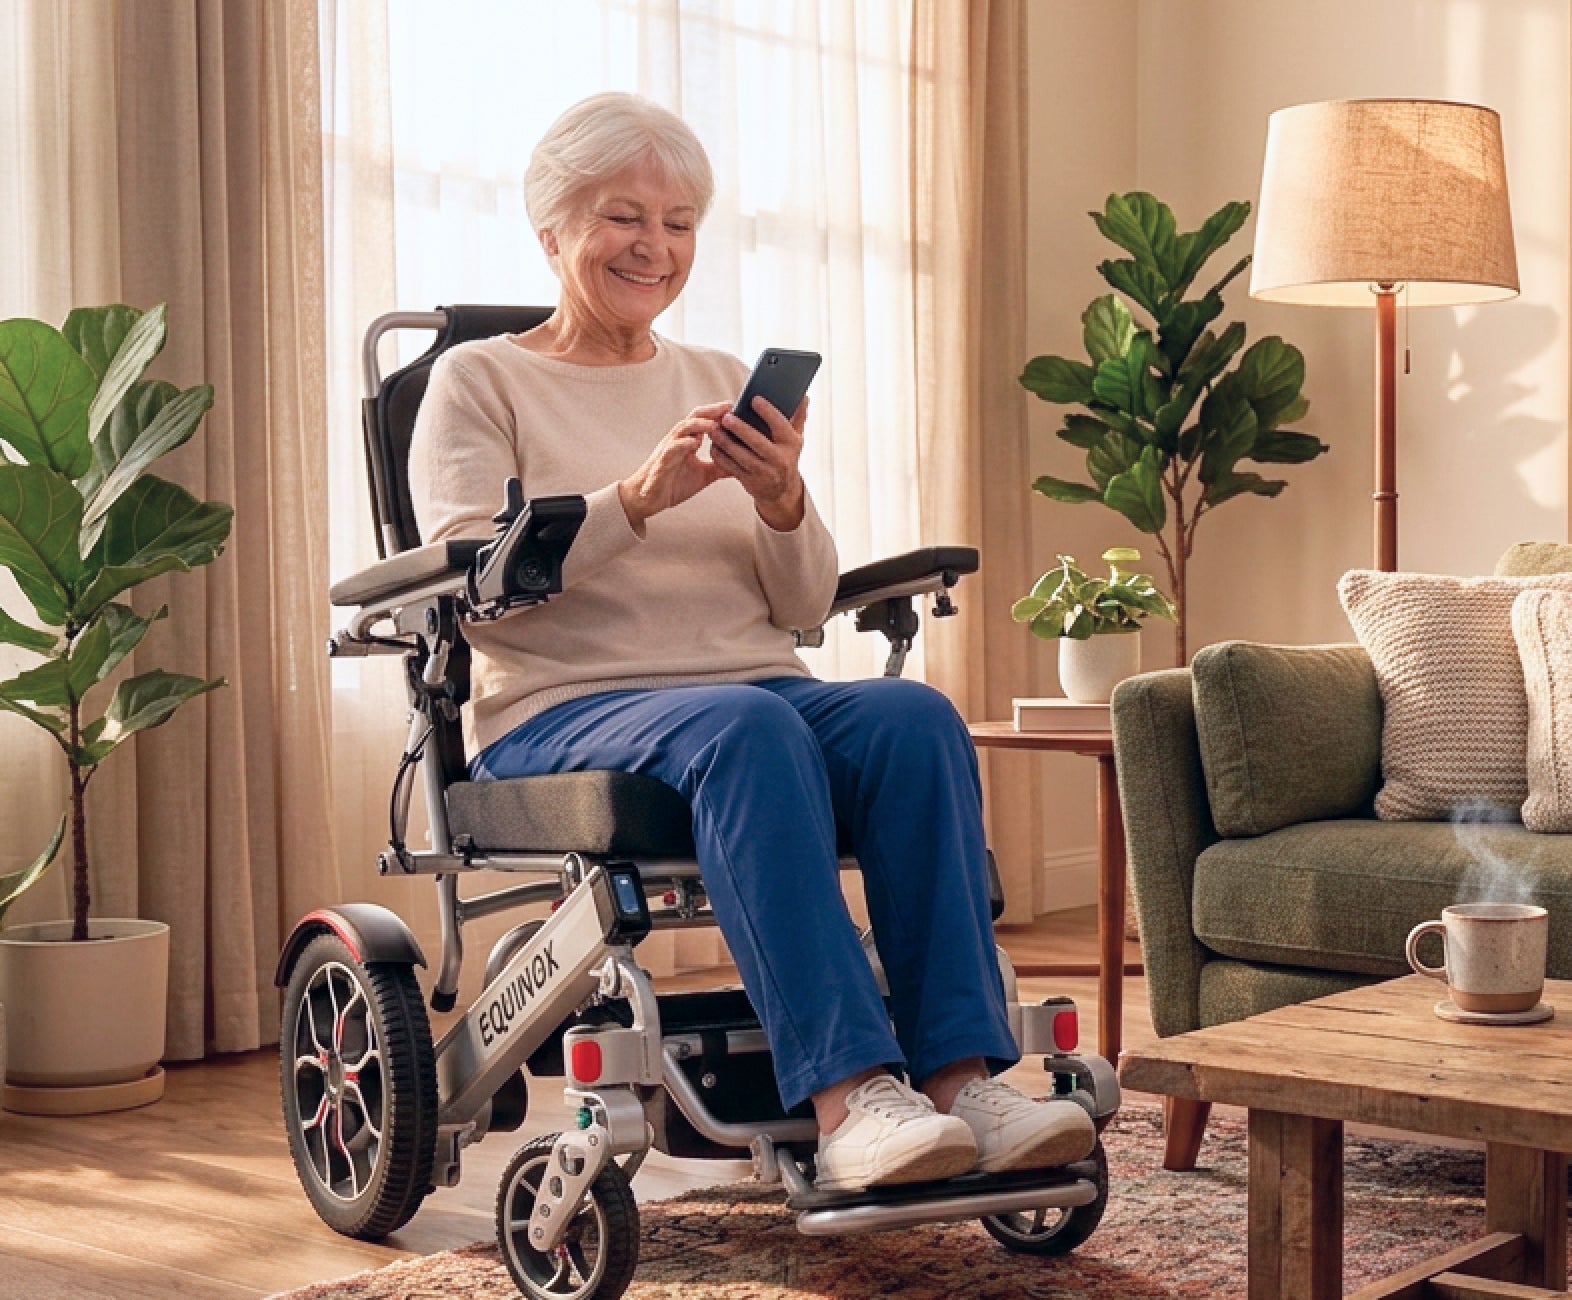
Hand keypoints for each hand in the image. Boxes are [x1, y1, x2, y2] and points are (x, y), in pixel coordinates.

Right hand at [618, 402, 730, 533]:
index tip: (739, 408)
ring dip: (699, 424)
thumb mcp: (704, 475)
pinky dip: (682, 444)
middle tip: (730, 407)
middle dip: (712, 411)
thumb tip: (742, 463)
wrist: (649, 498)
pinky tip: (694, 443)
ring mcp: (669, 449)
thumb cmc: (674, 483)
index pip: (705, 420)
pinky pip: (671, 449)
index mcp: (689, 441)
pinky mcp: (661, 462)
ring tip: (715, 423)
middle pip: (695, 417)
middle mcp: (679, 440)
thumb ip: (720, 466)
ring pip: (683, 429)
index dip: (720, 413)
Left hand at [711, 396, 807, 530]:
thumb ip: (798, 416)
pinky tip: (713, 445)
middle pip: (758, 442)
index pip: (780, 425)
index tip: (754, 399)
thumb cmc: (786, 456)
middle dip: (741, 429)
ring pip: (742, 456)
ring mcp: (764, 472)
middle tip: (726, 417)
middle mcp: (779, 459)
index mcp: (791, 444)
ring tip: (714, 429)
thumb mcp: (795, 438)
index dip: (768, 412)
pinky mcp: (750, 482)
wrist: (781, 491)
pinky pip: (732, 468)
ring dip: (726, 443)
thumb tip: (804, 396)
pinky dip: (721, 457)